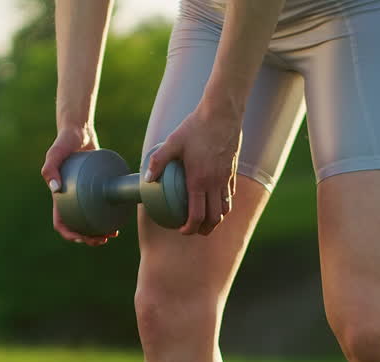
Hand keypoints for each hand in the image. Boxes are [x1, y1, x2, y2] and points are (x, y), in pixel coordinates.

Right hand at [40, 125, 119, 246]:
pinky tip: (119, 218)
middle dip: (89, 238)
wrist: (80, 131)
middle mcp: (71, 199)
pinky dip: (109, 215)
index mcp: (59, 197)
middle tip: (104, 239)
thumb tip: (55, 189)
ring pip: (91, 220)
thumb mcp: (55, 153)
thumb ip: (50, 167)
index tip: (82, 238)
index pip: (61, 222)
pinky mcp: (95, 189)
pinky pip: (102, 206)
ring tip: (112, 234)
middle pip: (79, 226)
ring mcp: (84, 195)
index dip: (70, 234)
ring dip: (100, 231)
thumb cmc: (64, 142)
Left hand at [144, 102, 241, 235]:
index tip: (182, 230)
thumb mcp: (173, 142)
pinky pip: (230, 195)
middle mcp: (215, 183)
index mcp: (199, 180)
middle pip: (214, 218)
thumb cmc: (196, 127)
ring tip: (205, 220)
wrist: (222, 113)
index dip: (190, 228)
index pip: (197, 215)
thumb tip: (147, 179)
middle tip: (193, 230)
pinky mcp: (232, 171)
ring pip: (225, 209)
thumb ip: (159, 161)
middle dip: (204, 229)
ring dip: (216, 219)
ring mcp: (226, 178)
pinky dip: (223, 204)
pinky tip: (214, 200)